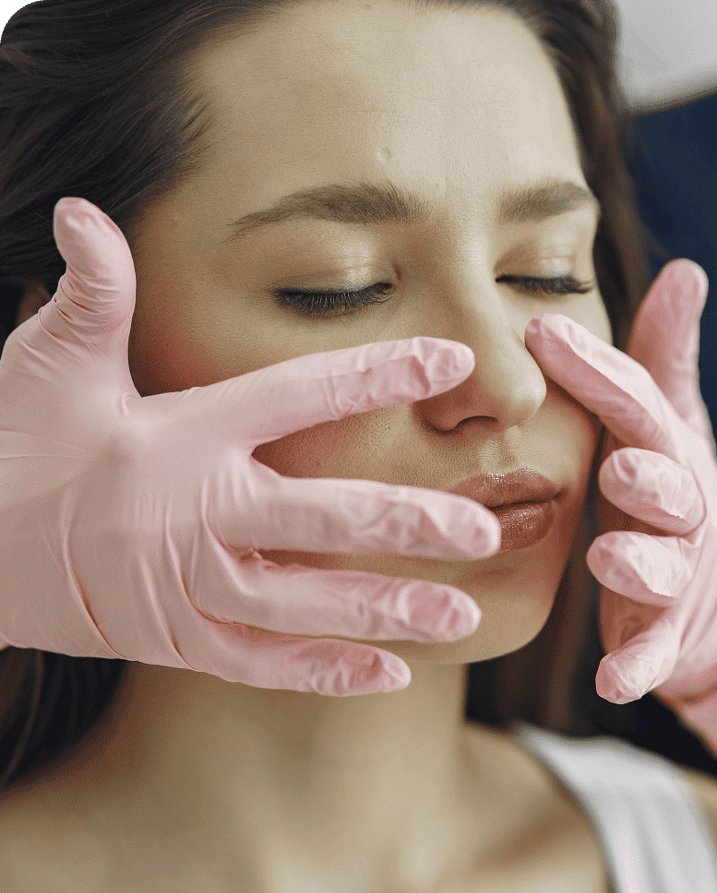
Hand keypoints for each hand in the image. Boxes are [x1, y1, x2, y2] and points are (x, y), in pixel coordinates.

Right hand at [0, 198, 500, 694]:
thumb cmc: (16, 447)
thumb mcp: (48, 364)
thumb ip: (91, 296)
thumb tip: (84, 210)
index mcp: (184, 435)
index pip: (299, 395)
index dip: (377, 374)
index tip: (451, 360)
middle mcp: (199, 513)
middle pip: (321, 519)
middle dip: (405, 523)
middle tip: (484, 528)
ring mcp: (192, 587)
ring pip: (306, 605)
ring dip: (387, 609)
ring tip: (465, 612)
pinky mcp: (183, 640)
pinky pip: (264, 663)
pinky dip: (326, 672)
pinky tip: (393, 674)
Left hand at [524, 260, 716, 759]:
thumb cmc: (669, 490)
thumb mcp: (671, 423)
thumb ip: (664, 356)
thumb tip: (687, 268)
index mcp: (665, 453)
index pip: (637, 407)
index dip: (597, 372)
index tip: (540, 332)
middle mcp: (677, 511)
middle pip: (667, 490)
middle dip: (647, 478)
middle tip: (617, 464)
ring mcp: (675, 577)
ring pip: (660, 571)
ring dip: (638, 567)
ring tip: (608, 560)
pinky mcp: (664, 634)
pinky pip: (652, 653)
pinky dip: (637, 668)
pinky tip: (612, 686)